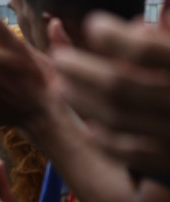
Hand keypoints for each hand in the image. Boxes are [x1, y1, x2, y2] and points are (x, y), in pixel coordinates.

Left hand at [52, 13, 169, 172]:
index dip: (115, 38)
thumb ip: (164, 42)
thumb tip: (135, 27)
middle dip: (83, 71)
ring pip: (118, 117)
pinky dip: (105, 139)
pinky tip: (89, 125)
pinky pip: (129, 151)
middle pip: (121, 85)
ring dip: (83, 102)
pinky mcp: (169, 160)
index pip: (145, 50)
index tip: (93, 25)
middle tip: (60, 58)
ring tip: (61, 87)